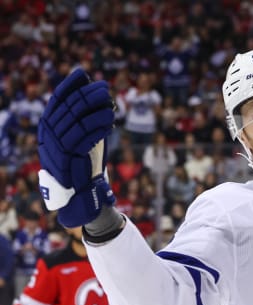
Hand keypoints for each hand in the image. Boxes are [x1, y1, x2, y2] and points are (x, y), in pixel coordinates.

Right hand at [38, 68, 115, 226]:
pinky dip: (98, 128)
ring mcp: (56, 146)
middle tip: (105, 88)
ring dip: (96, 111)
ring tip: (111, 105)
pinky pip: (84, 138)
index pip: (57, 100)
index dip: (70, 85)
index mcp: (48, 126)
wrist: (80, 190)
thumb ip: (84, 115)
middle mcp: (48, 134)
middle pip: (69, 108)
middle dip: (88, 95)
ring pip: (77, 121)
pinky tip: (110, 122)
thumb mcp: (84, 134)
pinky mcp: (67, 158)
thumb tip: (95, 88)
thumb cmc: (84, 159)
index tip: (83, 73)